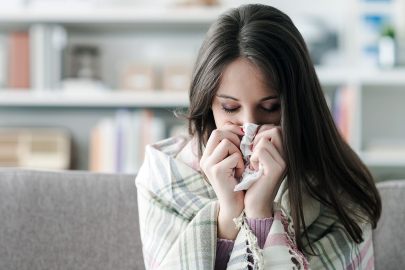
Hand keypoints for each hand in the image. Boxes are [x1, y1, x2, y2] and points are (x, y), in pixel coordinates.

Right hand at [199, 122, 244, 239]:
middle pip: (219, 132)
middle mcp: (205, 159)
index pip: (217, 131)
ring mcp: (209, 165)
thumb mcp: (233, 160)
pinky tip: (240, 173)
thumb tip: (231, 123)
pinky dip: (241, 163)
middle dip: (235, 138)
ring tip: (240, 165)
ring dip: (238, 152)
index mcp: (208, 155)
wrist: (235, 206)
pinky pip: (233, 156)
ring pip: (227, 143)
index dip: (232, 130)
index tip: (243, 137)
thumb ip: (231, 144)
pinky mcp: (216, 172)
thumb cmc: (237, 182)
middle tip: (243, 150)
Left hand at [244, 124, 286, 218]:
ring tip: (254, 163)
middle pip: (274, 130)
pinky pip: (261, 150)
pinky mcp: (276, 169)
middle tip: (252, 153)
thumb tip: (243, 126)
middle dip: (257, 138)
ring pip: (265, 140)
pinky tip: (254, 169)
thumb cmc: (251, 181)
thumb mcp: (254, 158)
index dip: (260, 132)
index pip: (275, 128)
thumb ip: (255, 143)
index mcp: (283, 152)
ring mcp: (284, 162)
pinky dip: (253, 158)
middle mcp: (287, 156)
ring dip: (254, 150)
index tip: (252, 146)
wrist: (254, 204)